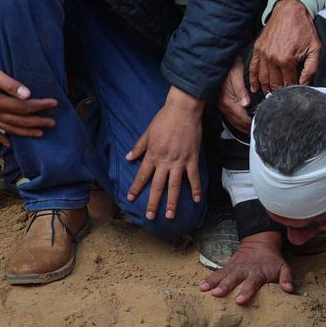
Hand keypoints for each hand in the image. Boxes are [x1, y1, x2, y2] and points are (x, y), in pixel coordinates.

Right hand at [0, 32, 57, 146]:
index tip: (54, 103)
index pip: (24, 107)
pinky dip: (0, 138)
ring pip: (8, 128)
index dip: (40, 106)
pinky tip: (8, 143)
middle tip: (52, 123)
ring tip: (39, 134)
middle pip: (19, 120)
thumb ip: (9, 84)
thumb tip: (28, 95)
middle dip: (37, 122)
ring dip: (24, 132)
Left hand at [126, 87, 203, 220]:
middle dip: (153, 202)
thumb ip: (139, 147)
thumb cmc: (164, 118)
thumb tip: (128, 158)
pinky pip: (194, 177)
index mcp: (152, 154)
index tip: (131, 199)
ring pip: (174, 186)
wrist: (183, 110)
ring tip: (169, 216)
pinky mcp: (192, 158)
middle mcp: (164, 161)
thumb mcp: (147, 132)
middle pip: (157, 185)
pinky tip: (196, 199)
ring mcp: (179, 161)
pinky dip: (195, 188)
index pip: (142, 175)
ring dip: (172, 202)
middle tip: (150, 216)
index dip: (136, 188)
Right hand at [198, 232, 294, 304]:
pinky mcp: (228, 267)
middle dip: (225, 286)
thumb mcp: (284, 267)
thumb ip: (287, 278)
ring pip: (223, 274)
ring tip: (203, 289)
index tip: (239, 301)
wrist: (260, 243)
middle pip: (234, 278)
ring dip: (213, 281)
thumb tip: (289, 290)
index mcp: (259, 272)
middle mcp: (245, 270)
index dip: (246, 291)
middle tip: (216, 294)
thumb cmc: (273, 261)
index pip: (252, 282)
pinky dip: (209, 278)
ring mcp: (235, 268)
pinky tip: (200, 286)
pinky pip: (217, 273)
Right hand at [219, 56, 251, 134]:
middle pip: (237, 123)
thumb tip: (245, 104)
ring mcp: (222, 104)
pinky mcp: (223, 102)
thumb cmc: (228, 65)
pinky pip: (231, 116)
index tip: (259, 125)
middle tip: (258, 129)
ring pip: (233, 121)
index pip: (241, 118)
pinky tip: (243, 121)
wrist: (219, 60)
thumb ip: (241, 91)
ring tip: (252, 129)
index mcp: (227, 100)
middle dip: (248, 127)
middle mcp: (223, 105)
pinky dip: (238, 121)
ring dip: (242, 126)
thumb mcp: (236, 75)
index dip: (251, 123)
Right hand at [250, 0, 320, 93]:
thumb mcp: (315, 48)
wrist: (290, 9)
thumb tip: (305, 85)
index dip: (292, 91)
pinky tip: (255, 89)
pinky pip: (253, 68)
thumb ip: (311, 69)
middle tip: (282, 101)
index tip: (295, 96)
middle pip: (274, 83)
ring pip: (263, 78)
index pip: (288, 83)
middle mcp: (272, 58)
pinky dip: (253, 80)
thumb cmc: (304, 28)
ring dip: (266, 89)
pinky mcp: (257, 48)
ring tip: (270, 98)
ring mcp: (262, 53)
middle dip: (279, 93)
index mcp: (286, 60)